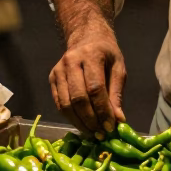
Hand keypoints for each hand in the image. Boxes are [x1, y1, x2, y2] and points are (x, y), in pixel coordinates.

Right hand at [49, 22, 126, 138]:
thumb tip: (118, 120)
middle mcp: (70, 62)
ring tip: (93, 133)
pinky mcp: (52, 78)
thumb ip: (117, 94)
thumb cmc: (106, 53)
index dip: (103, 110)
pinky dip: (70, 117)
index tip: (111, 127)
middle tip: (101, 134)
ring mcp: (58, 70)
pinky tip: (82, 124)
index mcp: (91, 55)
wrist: (86, 36)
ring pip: (65, 104)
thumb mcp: (118, 68)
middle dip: (91, 120)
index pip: (95, 88)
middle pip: (78, 98)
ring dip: (79, 122)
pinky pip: (59, 103)